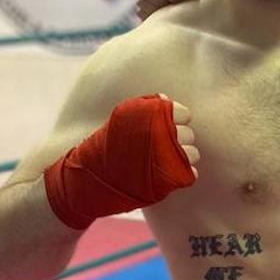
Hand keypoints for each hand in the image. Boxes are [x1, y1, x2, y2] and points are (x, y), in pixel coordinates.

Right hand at [44, 93, 199, 229]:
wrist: (86, 180)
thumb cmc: (103, 149)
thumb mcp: (120, 120)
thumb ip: (144, 109)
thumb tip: (166, 99)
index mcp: (148, 115)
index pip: (183, 113)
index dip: (177, 121)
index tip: (166, 129)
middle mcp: (159, 133)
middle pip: (189, 134)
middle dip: (179, 141)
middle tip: (162, 149)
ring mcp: (164, 156)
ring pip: (193, 154)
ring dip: (183, 159)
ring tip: (164, 163)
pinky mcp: (166, 180)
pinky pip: (190, 174)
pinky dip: (182, 175)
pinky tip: (167, 176)